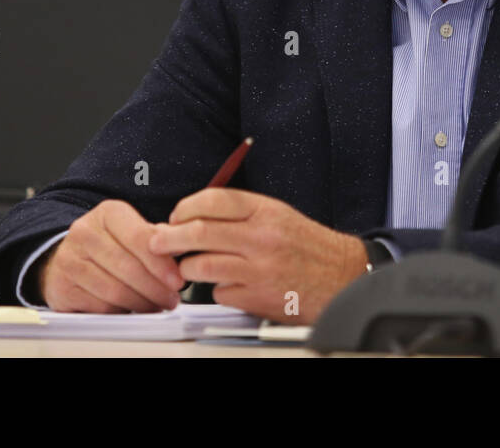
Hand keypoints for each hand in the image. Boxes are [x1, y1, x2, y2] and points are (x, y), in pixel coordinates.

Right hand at [37, 199, 185, 311]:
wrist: (66, 256)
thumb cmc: (108, 243)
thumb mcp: (131, 229)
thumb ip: (156, 237)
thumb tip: (181, 245)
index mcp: (108, 213)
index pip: (139, 237)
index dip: (161, 263)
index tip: (177, 280)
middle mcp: (85, 232)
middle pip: (127, 267)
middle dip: (155, 288)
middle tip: (172, 299)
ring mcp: (69, 260)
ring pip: (114, 290)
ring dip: (142, 303)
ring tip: (157, 306)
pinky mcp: (62, 287)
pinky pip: (99, 306)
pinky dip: (122, 312)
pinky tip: (134, 310)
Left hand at [148, 189, 367, 324]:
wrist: (342, 276)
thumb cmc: (308, 245)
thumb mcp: (278, 215)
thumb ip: (240, 213)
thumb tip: (194, 216)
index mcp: (266, 210)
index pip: (212, 201)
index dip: (185, 208)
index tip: (175, 216)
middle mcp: (261, 237)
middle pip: (198, 233)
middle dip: (168, 238)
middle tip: (157, 243)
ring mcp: (258, 270)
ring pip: (201, 266)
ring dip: (188, 268)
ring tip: (192, 267)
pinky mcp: (257, 298)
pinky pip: (219, 293)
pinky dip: (218, 290)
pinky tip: (230, 285)